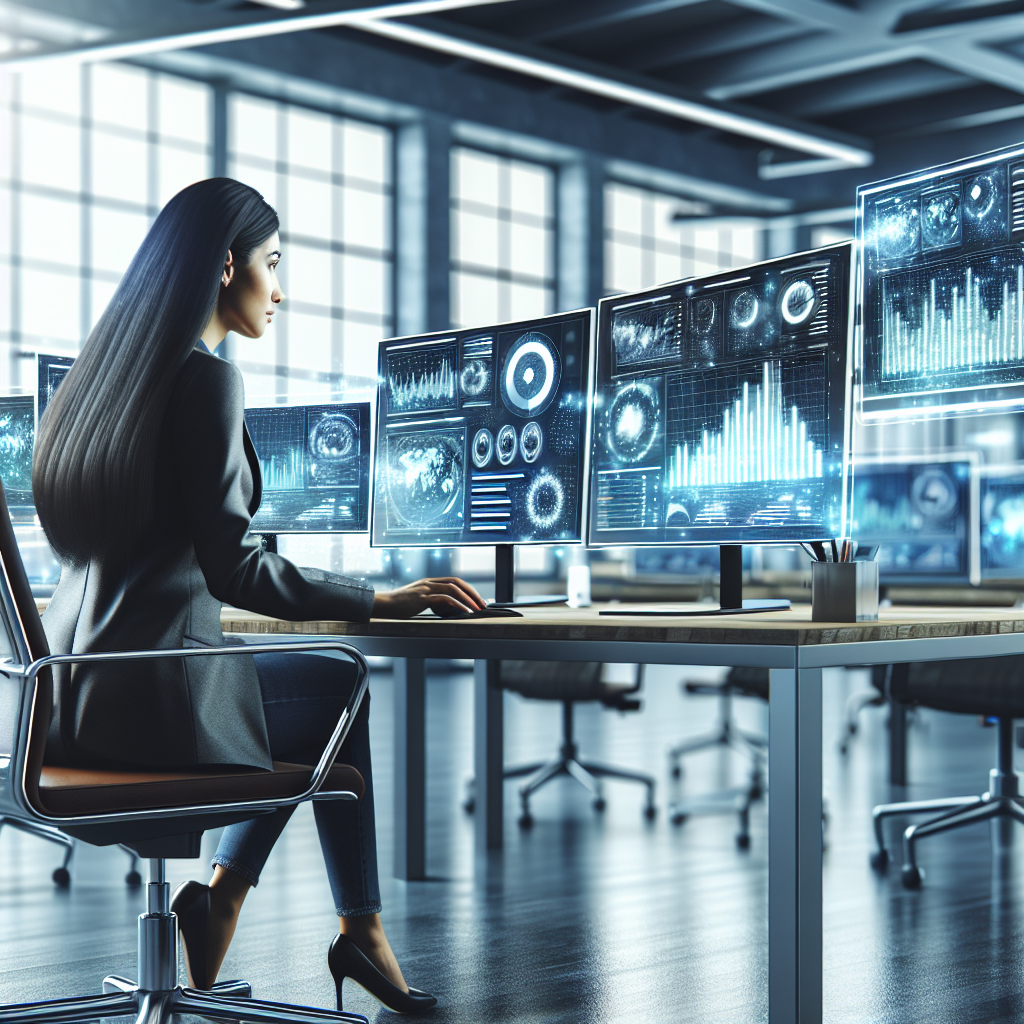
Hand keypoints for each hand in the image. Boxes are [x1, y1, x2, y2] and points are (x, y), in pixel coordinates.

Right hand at [372, 577, 486, 618]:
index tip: (476, 599)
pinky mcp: (422, 598)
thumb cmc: (398, 606)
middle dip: (472, 592)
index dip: (467, 589)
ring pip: (453, 589)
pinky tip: (465, 612)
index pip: (454, 581)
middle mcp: (429, 582)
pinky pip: (445, 599)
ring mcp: (426, 589)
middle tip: (482, 603)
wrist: (383, 605)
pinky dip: (458, 605)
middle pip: (457, 582)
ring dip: (468, 599)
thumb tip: (444, 608)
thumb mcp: (416, 600)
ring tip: (477, 608)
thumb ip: (429, 600)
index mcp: (429, 582)